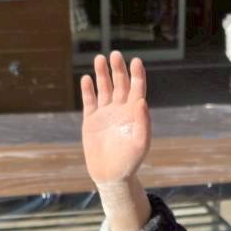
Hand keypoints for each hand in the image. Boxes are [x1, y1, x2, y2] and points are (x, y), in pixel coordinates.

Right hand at [81, 52, 151, 185]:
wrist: (111, 175)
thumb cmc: (130, 161)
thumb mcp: (140, 143)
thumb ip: (143, 122)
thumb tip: (142, 100)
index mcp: (135, 113)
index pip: (137, 88)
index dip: (137, 75)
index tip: (136, 61)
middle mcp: (121, 109)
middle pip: (120, 84)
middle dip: (118, 69)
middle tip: (115, 55)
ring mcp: (106, 113)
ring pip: (104, 88)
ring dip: (102, 74)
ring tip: (100, 59)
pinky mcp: (91, 120)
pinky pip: (90, 101)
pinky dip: (88, 90)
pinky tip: (87, 79)